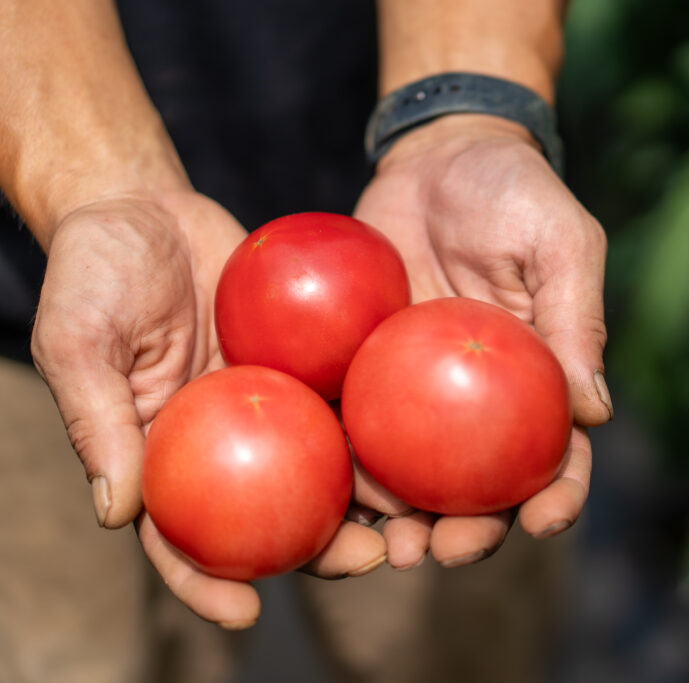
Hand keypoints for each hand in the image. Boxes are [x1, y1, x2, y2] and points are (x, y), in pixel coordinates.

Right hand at [31, 191, 387, 627]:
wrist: (148, 209)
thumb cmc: (96, 272)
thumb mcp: (78, 338)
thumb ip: (98, 419)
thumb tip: (119, 511)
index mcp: (164, 454)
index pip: (180, 537)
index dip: (207, 583)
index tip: (245, 614)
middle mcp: (225, 444)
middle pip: (273, 516)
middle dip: (320, 551)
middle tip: (369, 560)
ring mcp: (273, 407)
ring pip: (324, 468)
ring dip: (369, 498)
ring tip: (414, 514)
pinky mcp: (309, 365)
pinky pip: (346, 398)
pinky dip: (379, 422)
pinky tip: (421, 432)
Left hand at [354, 114, 611, 568]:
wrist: (438, 154)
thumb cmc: (515, 192)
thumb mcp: (562, 243)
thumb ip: (576, 321)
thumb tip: (594, 414)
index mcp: (540, 381)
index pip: (558, 456)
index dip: (557, 498)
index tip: (544, 523)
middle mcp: (481, 402)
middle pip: (481, 486)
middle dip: (468, 532)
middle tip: (440, 552)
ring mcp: (419, 393)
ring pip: (414, 475)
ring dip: (401, 520)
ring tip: (380, 545)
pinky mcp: (365, 370)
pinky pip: (353, 422)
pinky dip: (343, 462)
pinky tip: (325, 488)